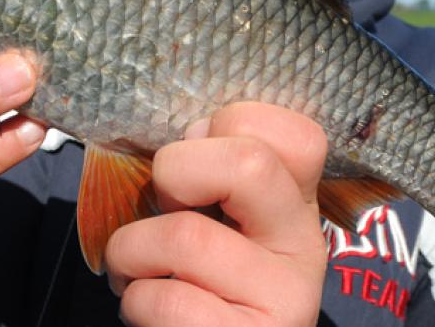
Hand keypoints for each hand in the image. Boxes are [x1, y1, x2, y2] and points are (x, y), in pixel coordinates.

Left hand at [104, 103, 328, 325]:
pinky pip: (170, 302)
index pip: (295, 133)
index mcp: (297, 204)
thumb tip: (189, 132)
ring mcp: (286, 298)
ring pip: (187, 237)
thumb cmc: (198, 285)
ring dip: (129, 251)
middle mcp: (305, 246)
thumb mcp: (215, 221)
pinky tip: (148, 312)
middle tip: (161, 205)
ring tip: (132, 271)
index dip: (228, 127)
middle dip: (175, 172)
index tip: (195, 164)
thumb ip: (211, 175)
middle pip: (250, 163)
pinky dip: (137, 302)